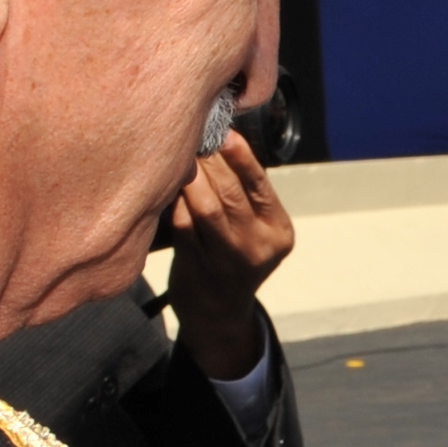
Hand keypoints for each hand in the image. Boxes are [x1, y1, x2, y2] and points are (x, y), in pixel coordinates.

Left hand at [166, 129, 293, 378]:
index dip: (241, 156)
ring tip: (180, 158)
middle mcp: (258, 247)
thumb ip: (245, 196)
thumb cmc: (235, 257)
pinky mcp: (199, 268)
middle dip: (210, 161)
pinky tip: (169, 188)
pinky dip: (176, 202)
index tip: (224, 132)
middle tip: (193, 138)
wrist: (220, 314)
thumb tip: (221, 141)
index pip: (260, 185)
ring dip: (191, 178)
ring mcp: (228, 261)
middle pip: (231, 192)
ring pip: (206, 207)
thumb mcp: (256, 231)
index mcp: (278, 231)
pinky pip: (184, 225)